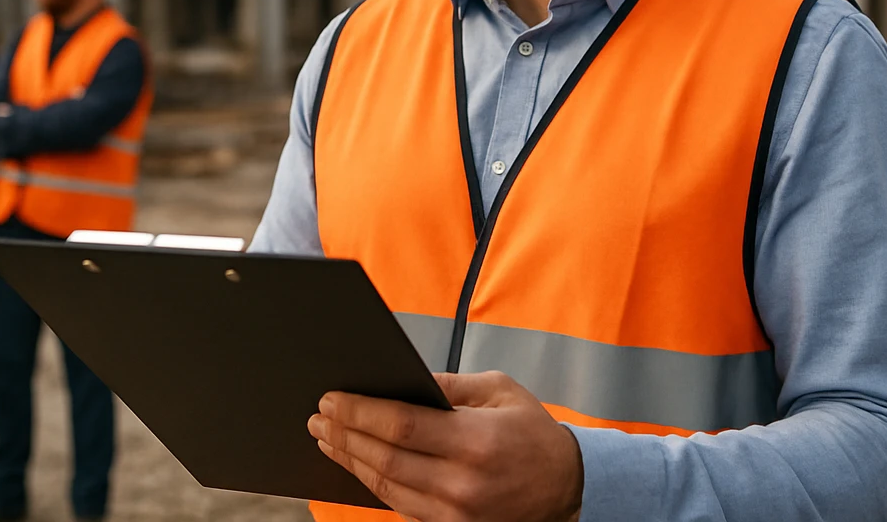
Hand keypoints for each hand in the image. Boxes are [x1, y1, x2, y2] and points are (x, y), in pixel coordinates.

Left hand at [309, 371, 583, 521]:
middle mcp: (463, 483)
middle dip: (344, 435)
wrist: (567, 489)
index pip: (401, 427)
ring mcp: (457, 513)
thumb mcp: (498, 391)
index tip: (331, 399)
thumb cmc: (532, 433)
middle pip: (384, 459)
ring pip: (386, 488)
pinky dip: (374, 484)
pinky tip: (357, 464)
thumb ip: (448, 385)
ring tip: (327, 438)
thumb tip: (400, 377)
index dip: (359, 412)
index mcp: (475, 441)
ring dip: (350, 461)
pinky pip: (401, 507)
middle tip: (318, 418)